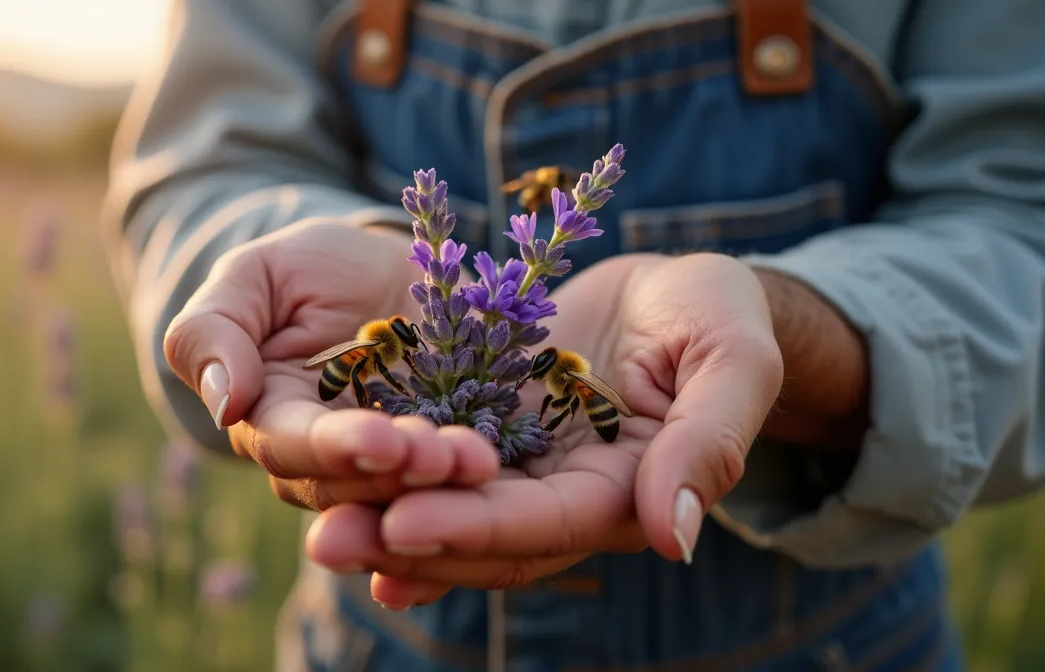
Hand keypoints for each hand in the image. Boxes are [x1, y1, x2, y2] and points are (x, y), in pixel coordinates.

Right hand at [162, 219, 499, 510]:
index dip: (335, 447)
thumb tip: (223, 405)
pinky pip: (456, 491)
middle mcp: (324, 463)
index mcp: (268, 422)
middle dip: (399, 473)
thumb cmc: (308, 269)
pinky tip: (500, 473)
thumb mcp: (255, 275)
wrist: (387, 268)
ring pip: (406, 497)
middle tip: (443, 456)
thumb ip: (213, 330)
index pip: (291, 448)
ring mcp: (388, 469)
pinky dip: (476, 493)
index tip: (381, 439)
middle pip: (353, 486)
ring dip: (442, 488)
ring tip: (478, 462)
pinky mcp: (444, 462)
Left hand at [304, 253, 784, 608]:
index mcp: (622, 490)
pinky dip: (381, 479)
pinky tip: (324, 486)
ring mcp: (516, 463)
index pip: (545, 523)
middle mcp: (559, 493)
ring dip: (378, 519)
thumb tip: (674, 539)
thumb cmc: (717, 314)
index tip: (406, 526)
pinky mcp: (482, 424)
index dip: (478, 527)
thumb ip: (709, 442)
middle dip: (405, 541)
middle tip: (327, 541)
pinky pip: (425, 462)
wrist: (677, 293)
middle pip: (479, 536)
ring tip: (313, 526)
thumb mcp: (731, 359)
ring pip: (442, 507)